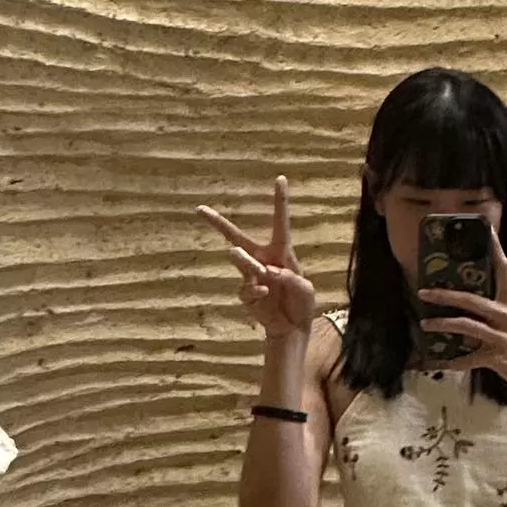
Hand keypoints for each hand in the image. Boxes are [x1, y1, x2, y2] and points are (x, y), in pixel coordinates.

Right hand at [196, 175, 318, 338]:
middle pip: (238, 237)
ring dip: (242, 260)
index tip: (281, 179)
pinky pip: (246, 288)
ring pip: (240, 261)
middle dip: (218, 223)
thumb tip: (269, 272)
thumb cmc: (301, 304)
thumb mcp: (305, 290)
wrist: (292, 328)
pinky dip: (255, 290)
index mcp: (282, 252)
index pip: (280, 222)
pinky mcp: (246, 294)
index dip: (280, 201)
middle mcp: (263, 260)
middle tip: (200, 209)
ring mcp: (252, 276)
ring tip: (233, 253)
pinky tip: (264, 293)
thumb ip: (292, 279)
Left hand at [416, 226, 506, 398]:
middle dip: (446, 295)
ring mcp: (503, 337)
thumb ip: (497, 310)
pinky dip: (451, 362)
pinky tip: (436, 362)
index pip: (503, 269)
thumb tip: (472, 302)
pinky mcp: (498, 358)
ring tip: (425, 323)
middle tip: (423, 291)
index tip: (485, 229)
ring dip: (443, 324)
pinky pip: (468, 359)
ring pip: (467, 327)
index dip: (495, 248)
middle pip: (473, 300)